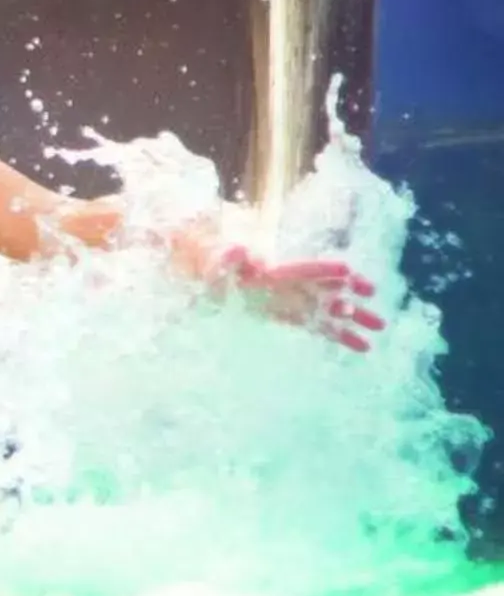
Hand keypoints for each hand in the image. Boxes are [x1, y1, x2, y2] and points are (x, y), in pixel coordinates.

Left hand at [216, 248, 385, 351]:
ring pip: (330, 308)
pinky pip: (321, 327)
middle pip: (325, 287)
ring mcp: (296, 301)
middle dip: (348, 290)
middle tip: (373, 293)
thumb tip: (239, 249)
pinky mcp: (294, 316)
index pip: (302, 269)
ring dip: (355, 317)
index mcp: (275, 270)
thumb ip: (229, 258)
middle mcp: (293, 285)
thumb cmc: (215, 268)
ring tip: (380, 326)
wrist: (214, 277)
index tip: (346, 269)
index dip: (322, 269)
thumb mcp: (218, 263)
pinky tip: (363, 346)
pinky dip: (341, 335)